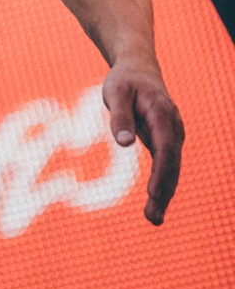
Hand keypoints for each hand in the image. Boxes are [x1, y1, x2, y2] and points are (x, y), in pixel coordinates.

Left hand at [102, 62, 183, 224]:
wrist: (138, 68)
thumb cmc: (124, 80)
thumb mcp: (115, 92)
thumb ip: (120, 116)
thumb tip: (124, 144)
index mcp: (162, 113)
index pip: (165, 147)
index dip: (161, 172)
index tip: (154, 194)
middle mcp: (172, 126)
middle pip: (172, 163)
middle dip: (164, 192)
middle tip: (153, 218)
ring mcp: (172, 135)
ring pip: (171, 168)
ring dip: (165, 194)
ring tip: (154, 219)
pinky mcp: (165, 141)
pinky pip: (166, 166)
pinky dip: (162, 185)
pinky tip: (155, 205)